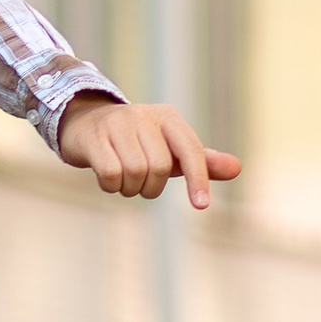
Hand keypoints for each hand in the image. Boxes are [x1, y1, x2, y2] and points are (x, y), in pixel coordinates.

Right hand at [56, 94, 240, 204]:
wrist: (84, 123)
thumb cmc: (135, 142)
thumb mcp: (169, 149)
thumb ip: (202, 161)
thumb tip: (236, 168)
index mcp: (169, 118)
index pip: (191, 150)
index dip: (199, 179)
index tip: (201, 206)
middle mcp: (145, 116)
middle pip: (161, 168)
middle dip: (151, 187)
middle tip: (141, 184)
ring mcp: (118, 124)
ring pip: (136, 172)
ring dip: (130, 189)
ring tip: (124, 180)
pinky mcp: (94, 137)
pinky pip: (112, 174)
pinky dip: (111, 186)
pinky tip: (107, 178)